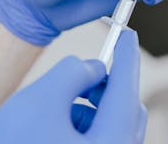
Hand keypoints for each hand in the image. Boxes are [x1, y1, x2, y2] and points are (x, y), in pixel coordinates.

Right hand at [0, 29, 145, 143]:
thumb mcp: (39, 100)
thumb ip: (74, 72)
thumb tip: (94, 68)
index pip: (127, 90)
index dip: (127, 56)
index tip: (126, 34)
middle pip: (126, 110)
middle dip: (106, 85)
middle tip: (87, 72)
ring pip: (112, 124)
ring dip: (91, 105)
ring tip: (61, 104)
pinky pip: (101, 138)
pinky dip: (85, 122)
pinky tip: (58, 123)